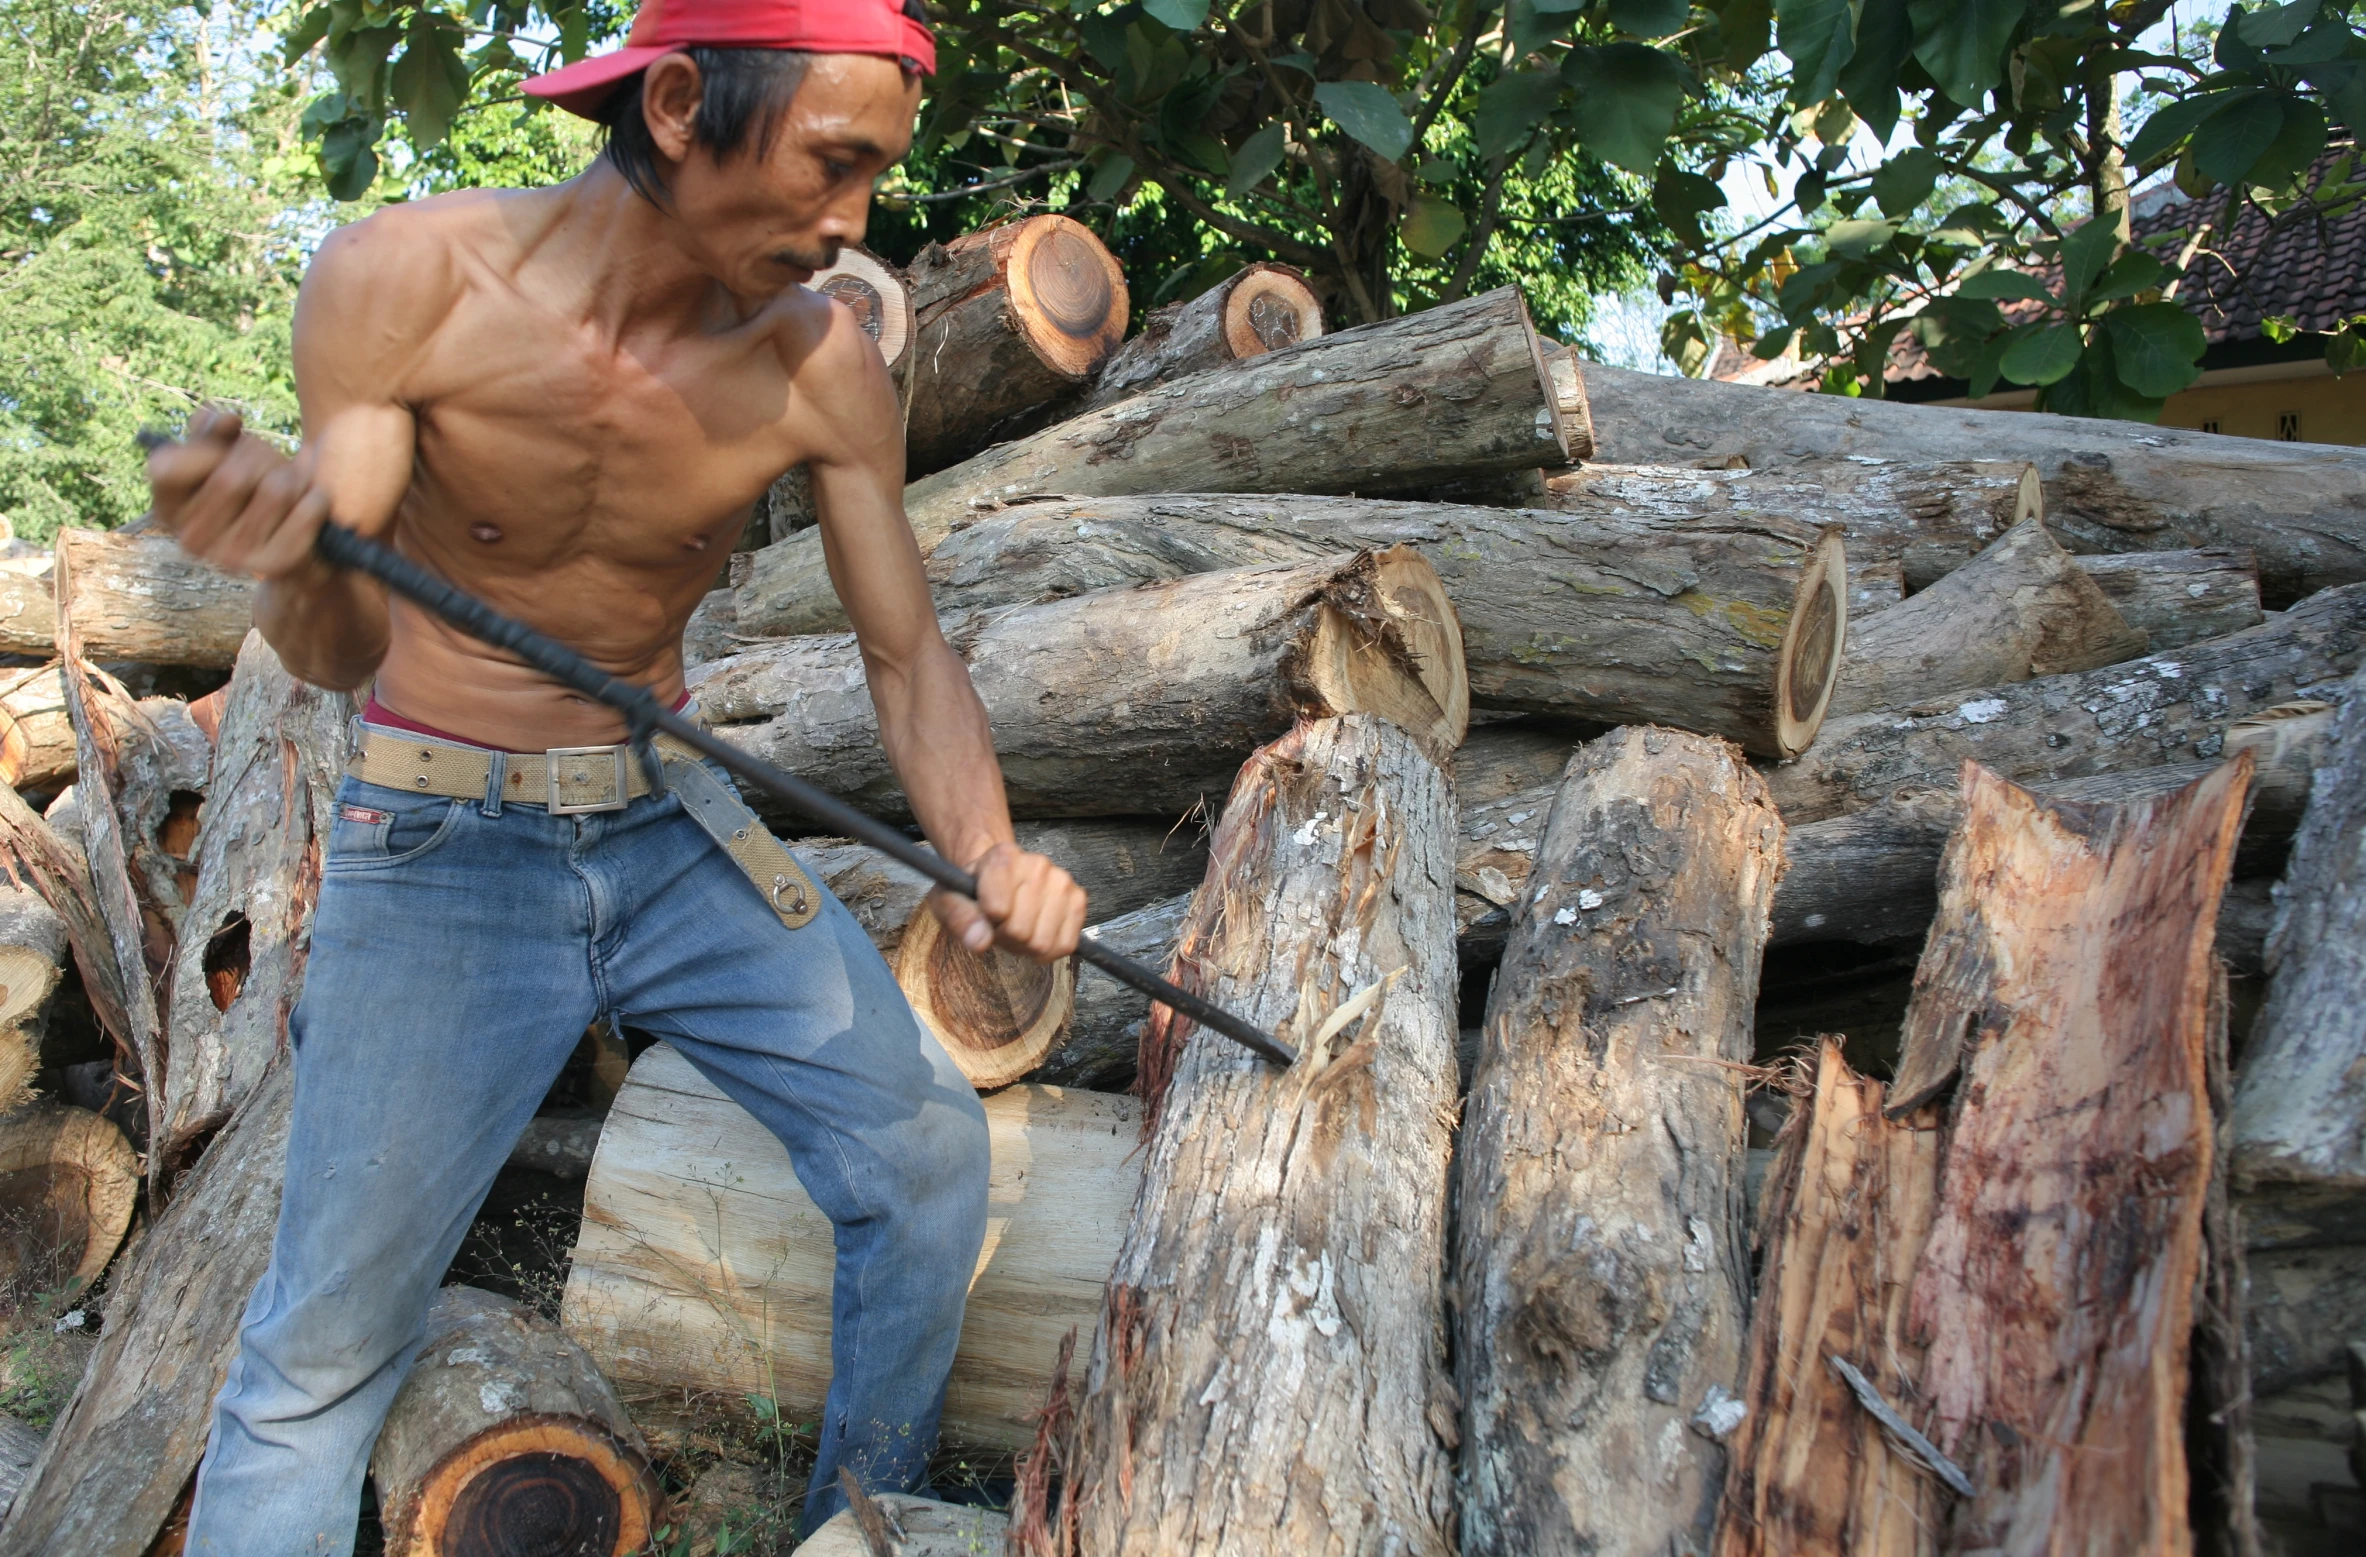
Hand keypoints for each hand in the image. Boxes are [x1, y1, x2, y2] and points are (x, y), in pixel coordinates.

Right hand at [146, 406, 334, 580]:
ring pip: (276, 489)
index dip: (204, 448)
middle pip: (233, 475)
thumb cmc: (250, 487)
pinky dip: (315, 497)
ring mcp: (234, 557)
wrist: (291, 544)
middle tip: (267, 466)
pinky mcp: (276, 563)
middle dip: (260, 457)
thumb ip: (211, 431)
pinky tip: (306, 506)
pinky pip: (308, 508)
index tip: (224, 449)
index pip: (167, 467)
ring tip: (288, 487)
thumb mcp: (222, 454)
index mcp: (168, 510)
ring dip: (291, 477)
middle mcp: (192, 540)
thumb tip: (225, 419)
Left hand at [932, 843, 1086, 961]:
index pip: (997, 910)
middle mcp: (1038, 864)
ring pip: (1043, 942)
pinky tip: (1036, 932)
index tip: (983, 912)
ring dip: (1026, 946)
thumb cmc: (972, 890)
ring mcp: (1062, 881)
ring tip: (1017, 926)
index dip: (986, 922)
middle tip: (999, 924)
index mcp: (1003, 857)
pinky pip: (1065, 945)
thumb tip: (980, 941)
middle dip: (1005, 938)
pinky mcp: (1078, 900)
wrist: (1000, 879)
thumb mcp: (948, 900)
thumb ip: (958, 918)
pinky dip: (1048, 950)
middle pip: (1020, 931)